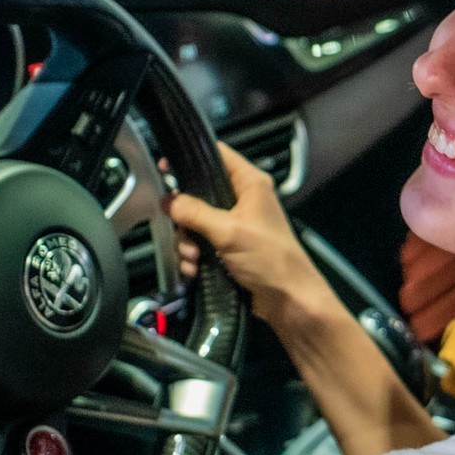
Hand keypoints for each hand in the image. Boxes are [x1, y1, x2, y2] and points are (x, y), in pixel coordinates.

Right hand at [168, 141, 331, 326]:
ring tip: (194, 258)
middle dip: (186, 219)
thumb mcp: (229, 232)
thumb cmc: (272, 260)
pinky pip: (201, 243)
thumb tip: (169, 200)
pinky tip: (196, 269)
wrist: (287, 299)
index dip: (190, 158)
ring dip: (188, 243)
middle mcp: (243, 200)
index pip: (217, 155)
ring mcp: (235, 224)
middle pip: (198, 194)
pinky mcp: (229, 246)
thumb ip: (195, 213)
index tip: (167, 168)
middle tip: (186, 234)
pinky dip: (194, 256)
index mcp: (250, 184)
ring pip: (196, 222)